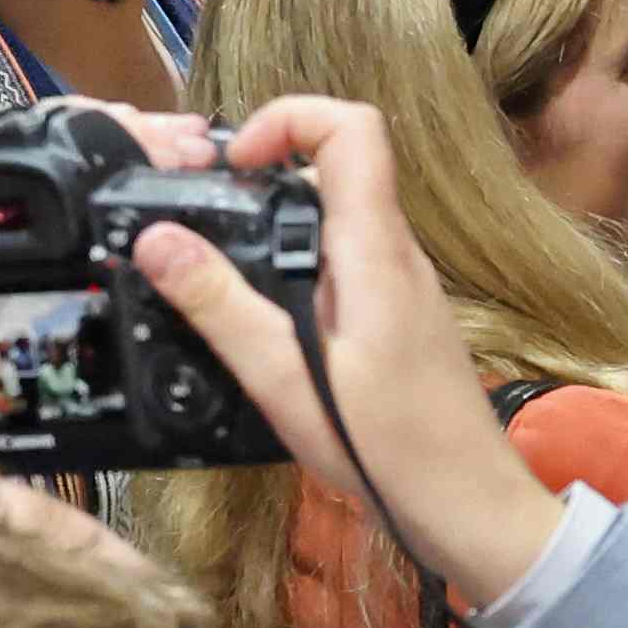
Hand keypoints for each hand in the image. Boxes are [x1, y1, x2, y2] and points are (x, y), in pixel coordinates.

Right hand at [124, 97, 557, 596]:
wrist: (469, 507)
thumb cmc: (391, 449)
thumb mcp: (285, 379)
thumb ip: (220, 306)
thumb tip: (158, 239)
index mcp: (377, 253)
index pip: (353, 130)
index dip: (288, 119)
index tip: (232, 164)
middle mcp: (397, 255)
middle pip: (335, 170)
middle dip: (264, 178)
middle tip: (205, 223)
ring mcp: (403, 286)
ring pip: (336, 222)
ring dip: (275, 231)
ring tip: (222, 276)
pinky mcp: (398, 318)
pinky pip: (343, 266)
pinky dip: (298, 272)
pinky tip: (264, 325)